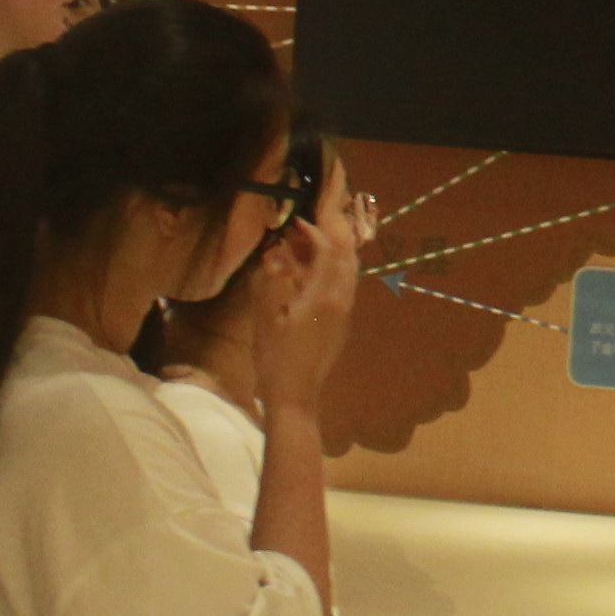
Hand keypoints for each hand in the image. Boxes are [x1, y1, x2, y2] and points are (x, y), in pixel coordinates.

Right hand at [248, 176, 364, 408]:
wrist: (296, 395)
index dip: (315, 231)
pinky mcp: (342, 321)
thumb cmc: (276, 357)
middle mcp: (341, 299)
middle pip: (347, 255)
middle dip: (331, 234)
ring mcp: (345, 311)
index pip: (328, 250)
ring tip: (309, 242)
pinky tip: (312, 269)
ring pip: (348, 270)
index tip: (297, 220)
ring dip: (333, 251)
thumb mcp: (266, 316)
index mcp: (324, 295)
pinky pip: (344, 284)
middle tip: (309, 225)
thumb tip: (277, 251)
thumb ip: (273, 279)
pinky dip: (332, 268)